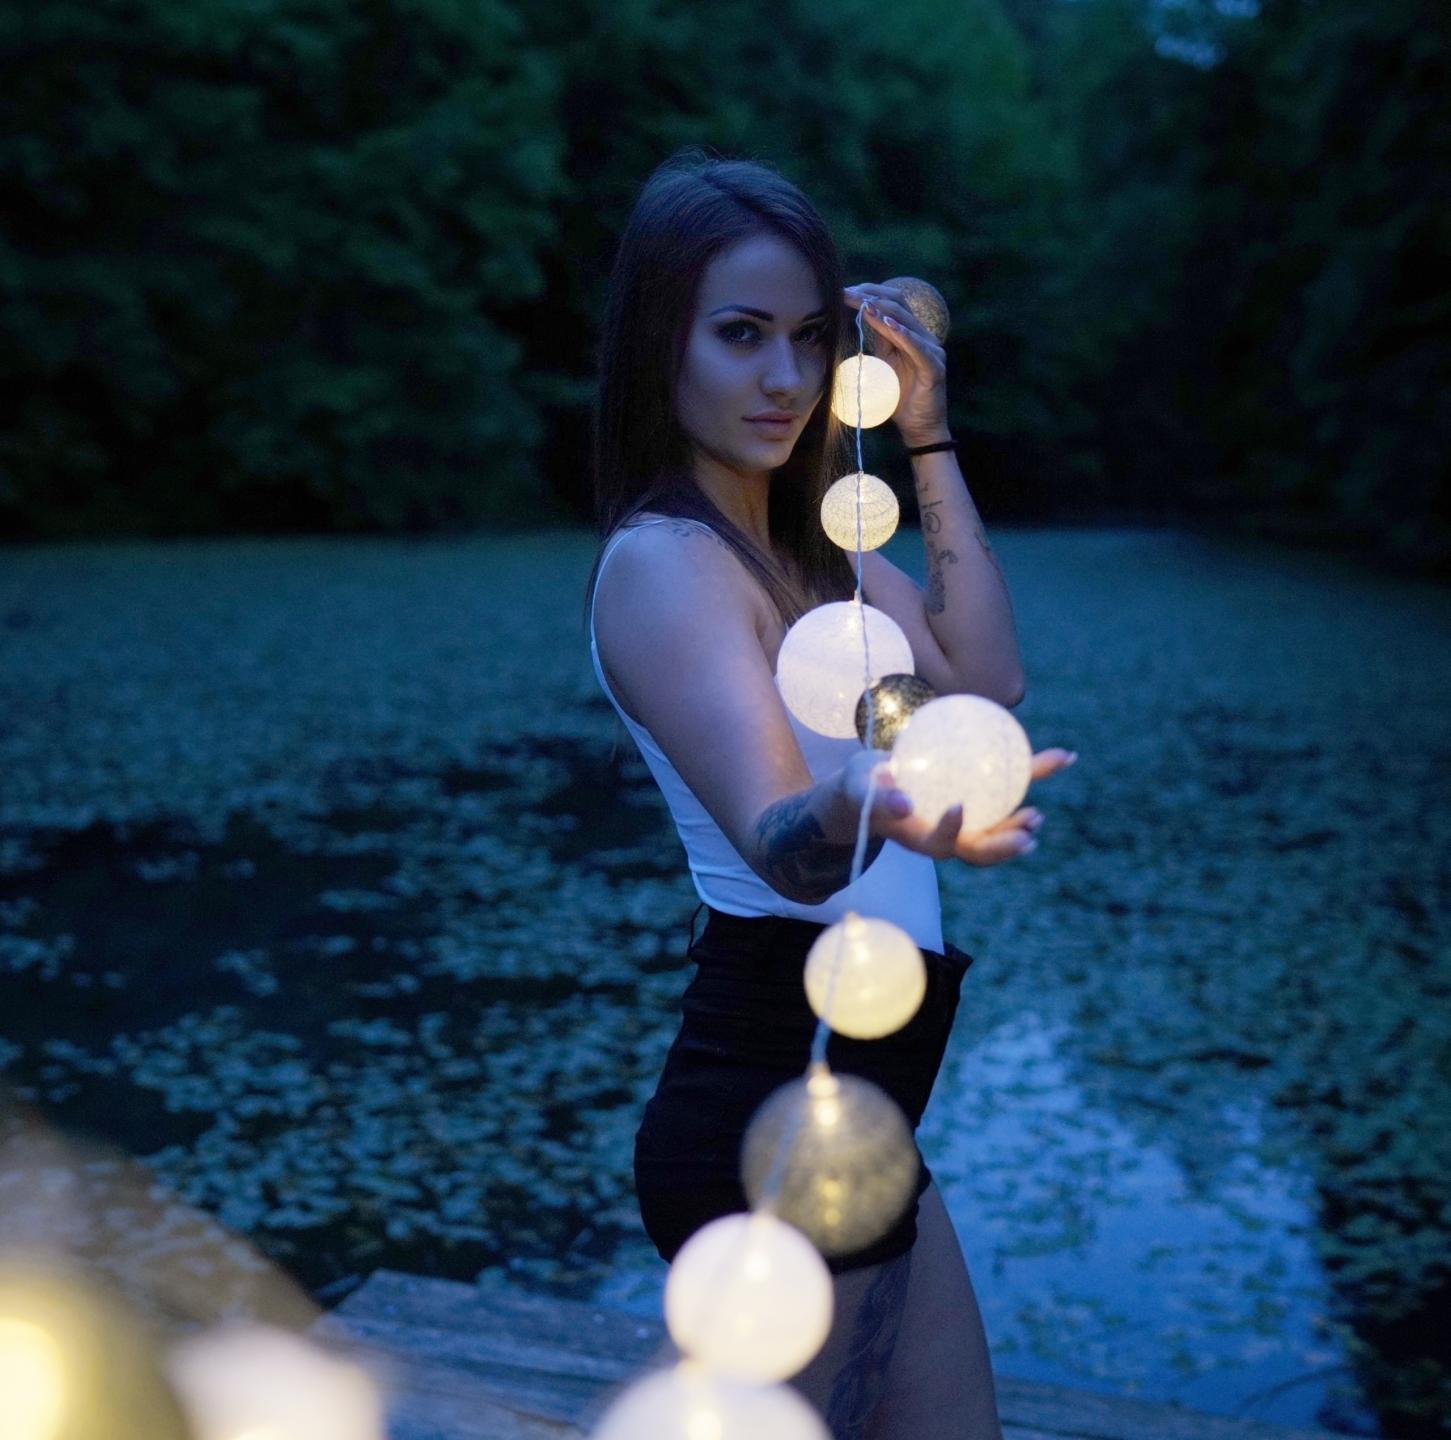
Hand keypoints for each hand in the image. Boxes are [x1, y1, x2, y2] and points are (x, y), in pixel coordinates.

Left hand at [842, 282, 948, 445]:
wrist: (919, 428)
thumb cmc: (900, 399)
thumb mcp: (883, 365)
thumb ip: (877, 344)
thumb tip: (856, 323)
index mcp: (910, 334)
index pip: (892, 302)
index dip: (869, 293)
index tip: (844, 292)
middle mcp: (924, 337)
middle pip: (899, 304)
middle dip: (870, 296)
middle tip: (847, 294)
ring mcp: (932, 351)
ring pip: (907, 323)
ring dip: (882, 311)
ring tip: (863, 305)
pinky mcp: (934, 368)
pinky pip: (918, 348)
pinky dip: (903, 335)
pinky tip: (888, 325)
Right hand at [843, 745, 1077, 867]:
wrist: (871, 786)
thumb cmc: (860, 787)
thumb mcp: (858, 788)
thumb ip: (877, 797)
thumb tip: (903, 803)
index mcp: (916, 837)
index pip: (938, 844)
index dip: (951, 832)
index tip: (958, 807)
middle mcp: (944, 836)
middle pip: (977, 850)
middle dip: (1002, 846)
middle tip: (1026, 834)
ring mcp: (964, 823)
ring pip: (996, 832)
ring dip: (1019, 825)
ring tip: (1038, 817)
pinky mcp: (980, 802)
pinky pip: (1010, 791)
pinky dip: (1034, 773)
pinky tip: (1065, 757)